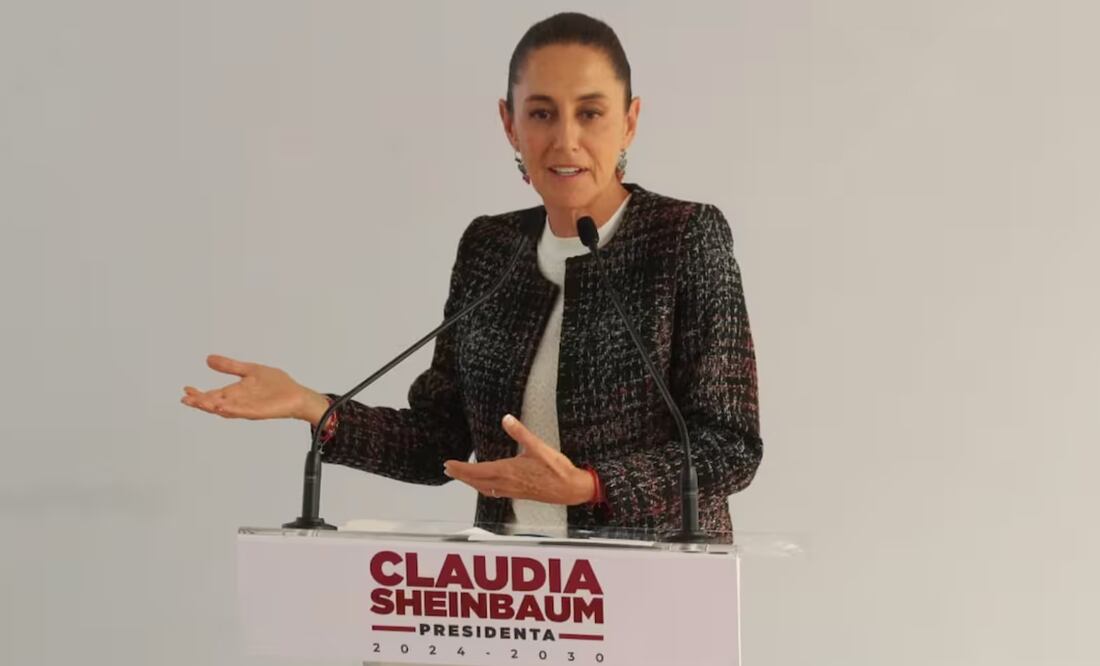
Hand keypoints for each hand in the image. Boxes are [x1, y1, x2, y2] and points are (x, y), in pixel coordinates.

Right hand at [179, 354, 318, 421]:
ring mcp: (248, 408)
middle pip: (215, 403)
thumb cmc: (277, 384)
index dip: (199, 393)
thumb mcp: (250, 370)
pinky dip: (232, 410)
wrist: (296, 394)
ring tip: (199, 402)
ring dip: (212, 407)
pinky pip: (242, 412)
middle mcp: (239, 401)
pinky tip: (222, 407)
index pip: (213, 394)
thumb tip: (208, 358)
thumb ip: (230, 366)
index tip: (186, 389)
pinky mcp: (259, 412)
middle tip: (186, 399)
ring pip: (225, 409)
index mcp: (236, 392)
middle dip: (200, 401)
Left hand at [443, 414, 594, 504]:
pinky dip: (483, 487)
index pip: (477, 471)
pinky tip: (484, 485)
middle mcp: (506, 483)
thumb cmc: (557, 469)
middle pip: (476, 481)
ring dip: (470, 482)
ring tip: (461, 476)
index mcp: (508, 471)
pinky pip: (493, 492)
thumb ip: (521, 432)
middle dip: (461, 475)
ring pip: (484, 488)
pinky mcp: (518, 494)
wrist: (570, 489)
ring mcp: (511, 491)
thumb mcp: (539, 447)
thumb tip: (507, 419)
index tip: (448, 464)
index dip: (461, 468)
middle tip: (448, 469)